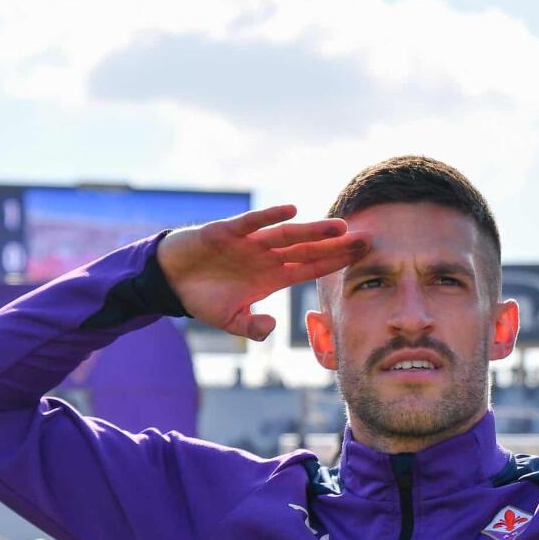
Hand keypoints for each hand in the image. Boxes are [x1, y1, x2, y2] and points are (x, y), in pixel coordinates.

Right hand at [156, 205, 369, 340]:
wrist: (170, 279)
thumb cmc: (203, 297)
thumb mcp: (230, 321)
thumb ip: (252, 328)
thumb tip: (270, 329)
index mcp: (272, 276)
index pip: (312, 267)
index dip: (337, 262)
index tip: (364, 258)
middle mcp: (267, 256)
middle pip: (309, 249)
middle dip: (337, 245)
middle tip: (368, 239)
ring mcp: (249, 243)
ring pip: (287, 234)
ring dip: (313, 230)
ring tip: (340, 226)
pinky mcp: (227, 232)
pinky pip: (252, 223)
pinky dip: (269, 215)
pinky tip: (290, 210)